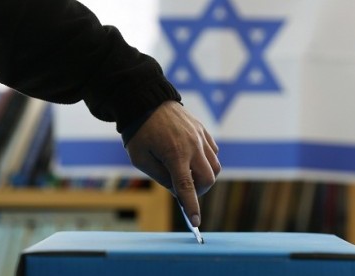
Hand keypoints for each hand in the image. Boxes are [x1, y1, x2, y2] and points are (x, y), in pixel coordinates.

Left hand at [126, 101, 220, 226]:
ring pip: (215, 167)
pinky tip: (193, 160)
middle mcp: (192, 146)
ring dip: (205, 177)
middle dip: (199, 191)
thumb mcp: (141, 160)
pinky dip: (207, 162)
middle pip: (208, 179)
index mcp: (175, 155)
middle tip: (185, 191)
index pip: (187, 187)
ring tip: (188, 174)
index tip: (195, 222)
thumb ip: (162, 177)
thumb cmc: (139, 132)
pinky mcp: (203, 131)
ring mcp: (200, 137)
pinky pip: (213, 152)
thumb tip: (179, 191)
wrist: (146, 101)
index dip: (192, 207)